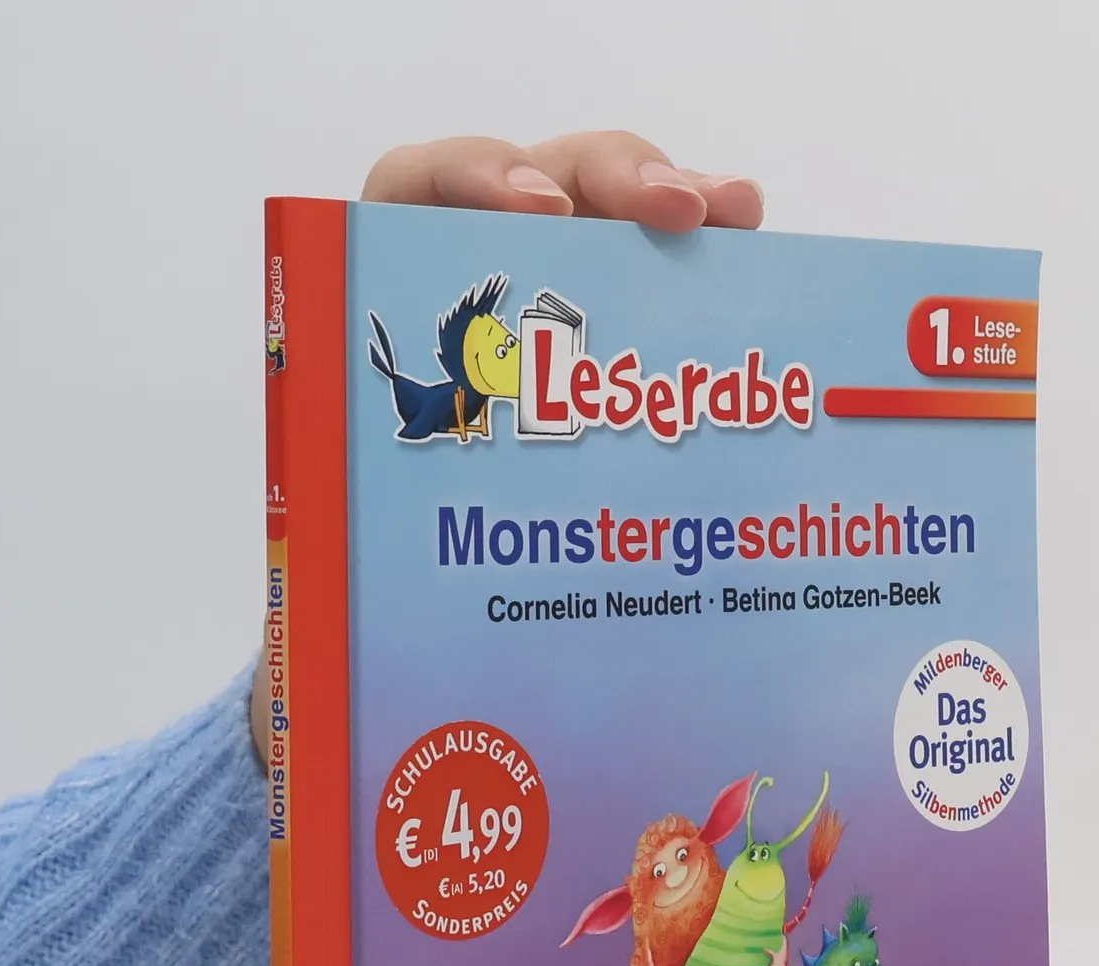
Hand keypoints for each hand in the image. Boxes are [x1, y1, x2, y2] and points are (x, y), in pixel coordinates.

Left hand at [252, 132, 761, 763]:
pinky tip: (752, 249)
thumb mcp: (360, 538)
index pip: (422, 188)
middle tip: (670, 212)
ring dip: (679, 203)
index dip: (478, 180)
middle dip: (609, 181)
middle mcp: (480, 271)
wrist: (415, 591)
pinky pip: (665, 269)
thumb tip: (347, 652)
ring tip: (734, 213)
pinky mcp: (615, 322)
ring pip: (617, 214)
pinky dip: (710, 255)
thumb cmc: (381, 555)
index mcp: (395, 294)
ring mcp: (556, 289)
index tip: (537, 215)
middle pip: (548, 181)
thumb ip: (370, 533)